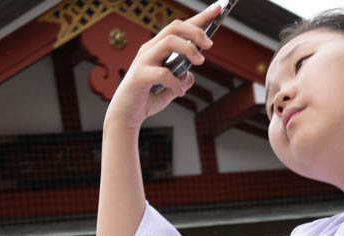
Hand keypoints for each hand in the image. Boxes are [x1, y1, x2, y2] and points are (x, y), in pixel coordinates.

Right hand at [105, 4, 215, 129]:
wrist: (125, 118)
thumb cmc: (145, 100)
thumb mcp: (170, 90)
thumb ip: (181, 81)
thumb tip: (189, 75)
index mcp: (157, 49)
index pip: (180, 27)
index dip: (200, 17)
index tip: (219, 8)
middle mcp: (149, 50)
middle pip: (174, 27)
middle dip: (196, 31)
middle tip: (210, 45)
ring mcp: (143, 61)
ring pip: (169, 41)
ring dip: (189, 49)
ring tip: (200, 62)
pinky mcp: (139, 76)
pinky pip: (163, 73)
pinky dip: (176, 83)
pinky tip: (180, 92)